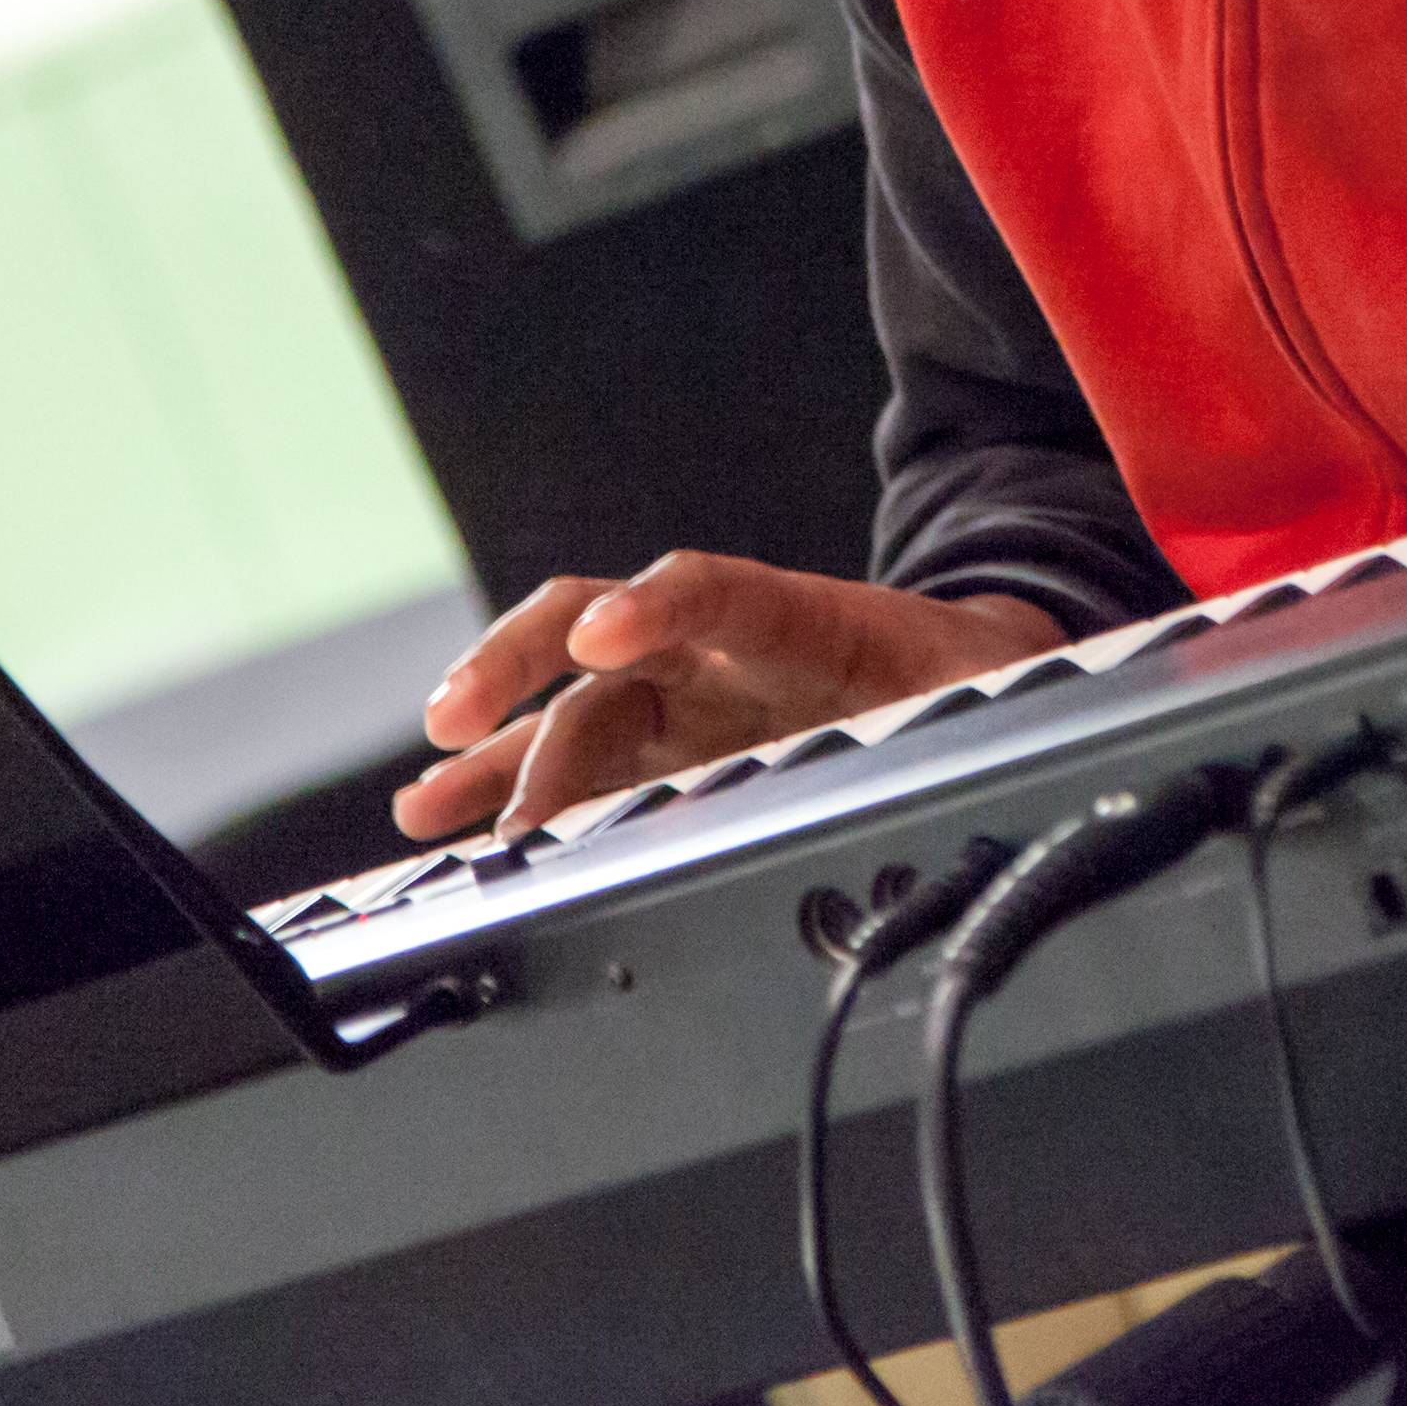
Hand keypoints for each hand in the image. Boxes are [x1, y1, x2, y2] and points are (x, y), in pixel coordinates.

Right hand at [398, 555, 1062, 839]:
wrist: (973, 665)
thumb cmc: (967, 677)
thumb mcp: (980, 700)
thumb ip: (953, 728)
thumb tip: (945, 779)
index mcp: (808, 622)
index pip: (721, 594)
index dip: (657, 607)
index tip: (601, 636)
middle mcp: (724, 648)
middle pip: (608, 639)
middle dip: (532, 686)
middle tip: (464, 728)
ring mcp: (688, 690)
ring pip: (569, 696)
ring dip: (492, 739)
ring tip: (426, 795)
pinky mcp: (670, 739)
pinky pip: (570, 750)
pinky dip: (504, 780)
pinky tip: (440, 811)